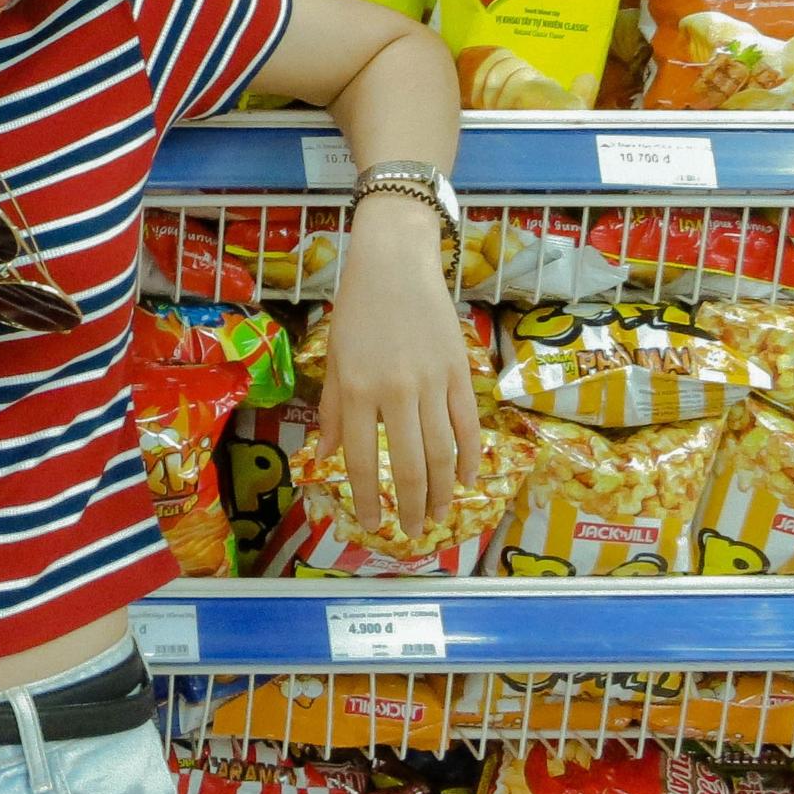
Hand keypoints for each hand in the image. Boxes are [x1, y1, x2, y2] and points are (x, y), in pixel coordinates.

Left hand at [318, 193, 482, 533]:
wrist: (396, 261)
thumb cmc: (357, 309)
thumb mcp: (334, 358)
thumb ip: (333, 411)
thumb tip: (325, 458)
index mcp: (357, 390)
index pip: (362, 459)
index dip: (368, 498)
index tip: (373, 523)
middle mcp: (395, 391)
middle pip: (410, 466)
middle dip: (410, 507)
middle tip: (410, 531)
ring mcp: (432, 382)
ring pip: (443, 453)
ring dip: (442, 493)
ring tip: (438, 516)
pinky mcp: (460, 371)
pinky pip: (467, 425)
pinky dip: (468, 458)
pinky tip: (465, 481)